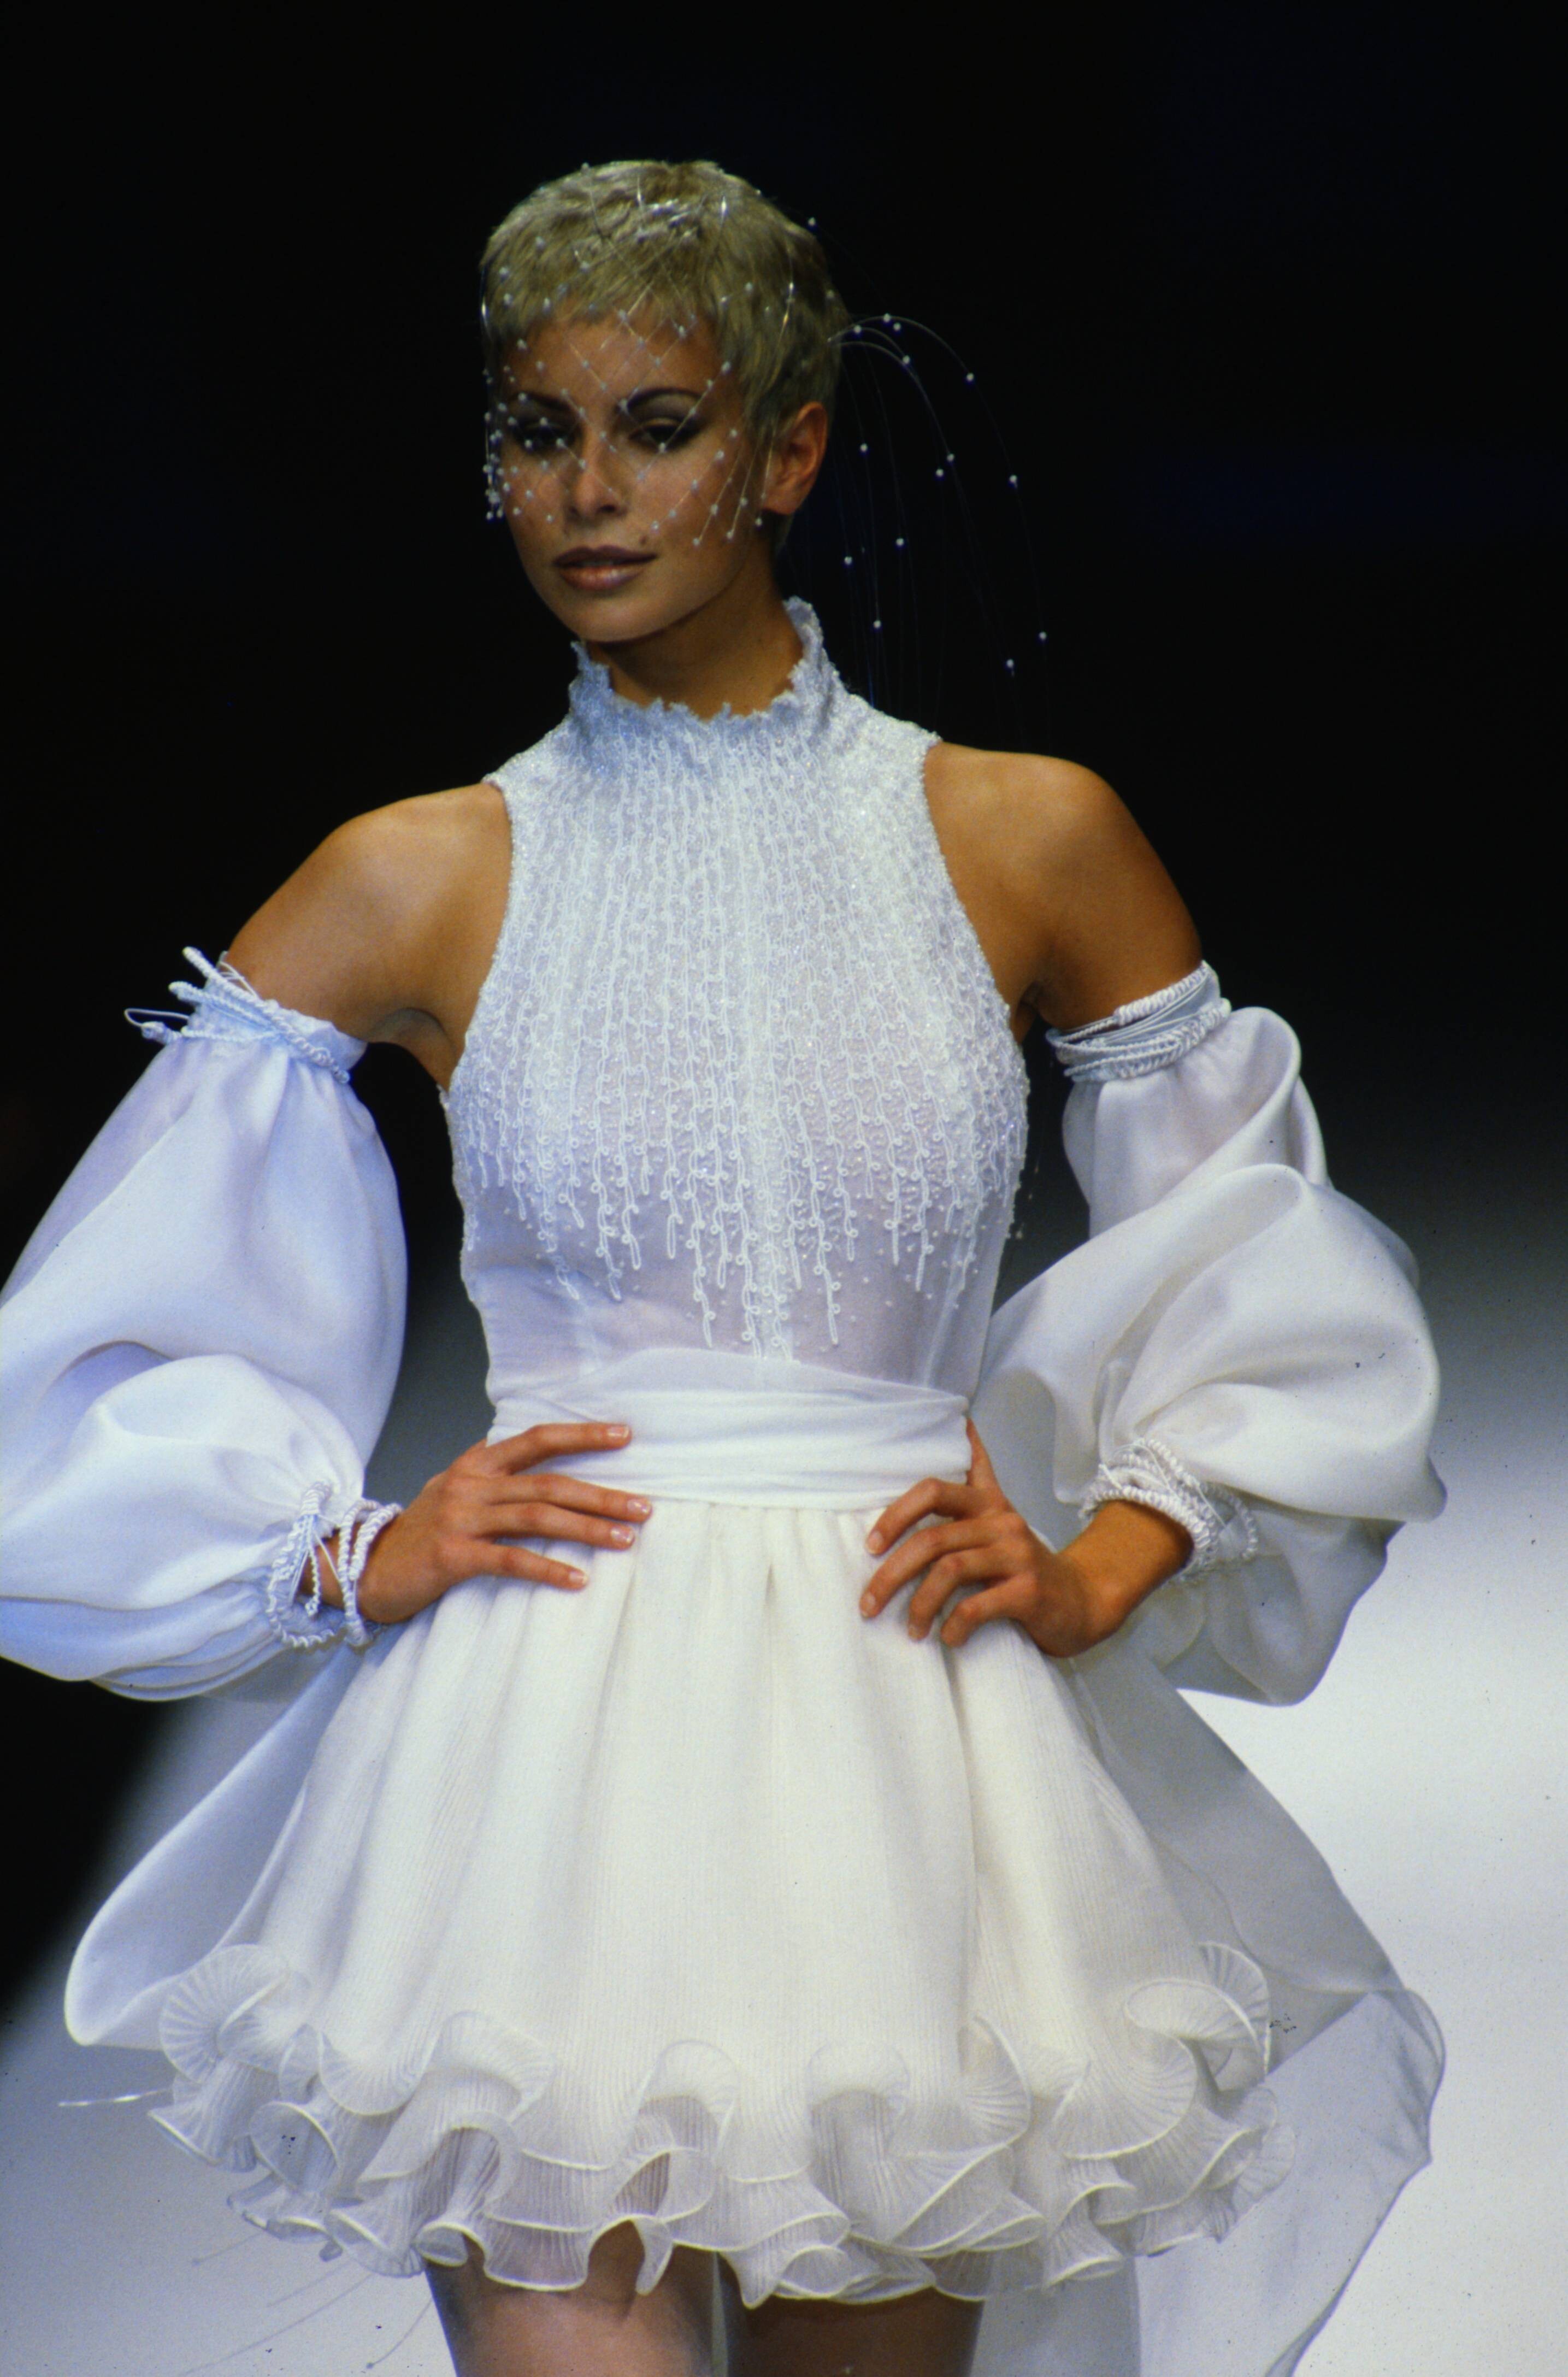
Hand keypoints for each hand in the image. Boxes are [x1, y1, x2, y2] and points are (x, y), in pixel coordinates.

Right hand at [320, 1423, 651, 1625]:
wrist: (363, 1567)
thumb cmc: (420, 1533)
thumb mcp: (454, 1491)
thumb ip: (494, 1477)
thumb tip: (545, 1467)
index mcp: (476, 1464)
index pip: (537, 1439)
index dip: (582, 1435)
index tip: (625, 1436)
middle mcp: (470, 1483)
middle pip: (548, 1482)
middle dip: (601, 1494)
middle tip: (644, 1507)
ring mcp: (460, 1518)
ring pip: (536, 1517)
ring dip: (587, 1528)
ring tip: (625, 1540)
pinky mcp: (452, 1555)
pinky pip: (510, 1560)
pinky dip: (548, 1568)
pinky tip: (578, 1579)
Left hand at [858, 1421, 1191, 1657]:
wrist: (1081, 1601)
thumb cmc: (1025, 1564)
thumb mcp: (1000, 1517)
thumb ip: (979, 1476)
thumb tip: (963, 1423)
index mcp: (987, 1503)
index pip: (932, 1491)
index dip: (895, 1515)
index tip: (870, 1545)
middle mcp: (1001, 1522)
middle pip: (932, 1539)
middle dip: (891, 1573)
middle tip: (869, 1604)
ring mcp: (1017, 1554)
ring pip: (950, 1570)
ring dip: (919, 1604)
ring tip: (910, 1630)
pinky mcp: (1029, 1590)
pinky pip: (976, 1605)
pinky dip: (954, 1624)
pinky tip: (947, 1638)